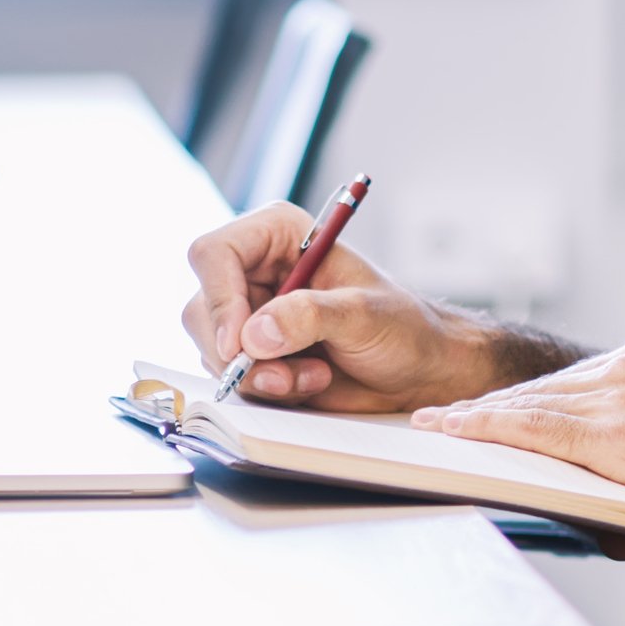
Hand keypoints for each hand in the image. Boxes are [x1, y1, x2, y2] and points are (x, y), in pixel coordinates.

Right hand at [180, 202, 506, 413]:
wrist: (420, 370)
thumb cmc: (403, 327)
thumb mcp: (363, 314)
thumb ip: (310, 316)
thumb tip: (255, 334)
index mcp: (277, 235)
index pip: (214, 254)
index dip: (219, 298)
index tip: (239, 343)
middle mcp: (255, 271)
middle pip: (203, 308)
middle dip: (240, 352)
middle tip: (286, 375)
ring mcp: (250, 315)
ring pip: (212, 348)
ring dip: (258, 375)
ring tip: (314, 377)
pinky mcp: (254, 354)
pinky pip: (231, 376)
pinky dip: (265, 389)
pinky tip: (308, 384)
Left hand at [420, 338, 624, 625]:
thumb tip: (589, 502)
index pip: (562, 386)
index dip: (513, 403)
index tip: (474, 414)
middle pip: (539, 390)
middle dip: (491, 414)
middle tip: (439, 427)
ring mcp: (623, 388)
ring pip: (533, 404)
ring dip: (484, 423)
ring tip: (438, 433)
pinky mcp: (620, 421)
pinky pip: (538, 424)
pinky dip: (492, 428)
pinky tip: (457, 433)